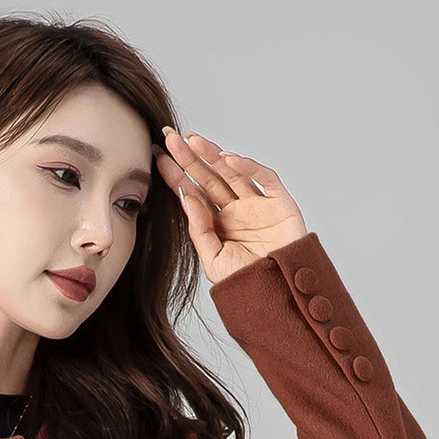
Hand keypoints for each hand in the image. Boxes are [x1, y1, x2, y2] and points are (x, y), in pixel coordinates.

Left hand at [156, 127, 308, 284]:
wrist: (280, 299)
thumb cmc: (249, 284)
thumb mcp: (215, 261)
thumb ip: (200, 231)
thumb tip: (186, 198)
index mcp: (219, 224)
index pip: (194, 193)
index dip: (177, 175)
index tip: (159, 158)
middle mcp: (236, 210)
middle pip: (210, 177)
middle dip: (190, 158)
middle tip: (171, 139)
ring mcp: (258, 205)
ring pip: (233, 173)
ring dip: (213, 155)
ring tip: (193, 141)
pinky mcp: (280, 203)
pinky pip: (265, 179)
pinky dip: (248, 167)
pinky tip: (228, 159)